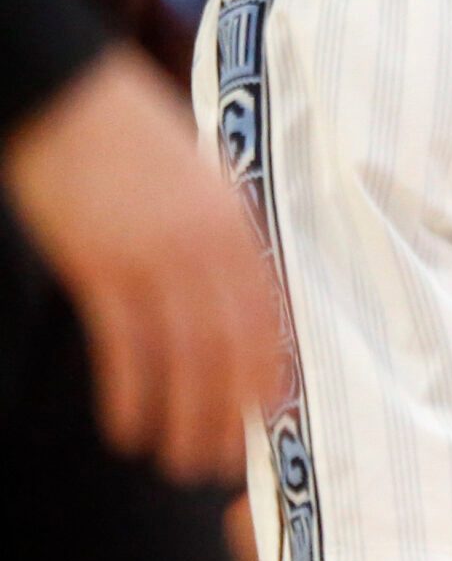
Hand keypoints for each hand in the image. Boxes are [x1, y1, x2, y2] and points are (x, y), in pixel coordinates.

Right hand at [1, 51, 282, 482]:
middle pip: (233, 344)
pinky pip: (125, 345)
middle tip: (223, 460)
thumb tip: (238, 292)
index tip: (273, 413)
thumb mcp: (200, 180)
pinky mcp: (101, 266)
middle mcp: (208, 243)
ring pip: (183, 355)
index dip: (272, 368)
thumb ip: (223, 233)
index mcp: (237, 220)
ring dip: (182, 417)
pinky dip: (130, 393)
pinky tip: (128, 429)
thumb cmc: (133, 139)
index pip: (270, 310)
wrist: (69, 98)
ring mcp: (155, 256)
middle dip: (230, 410)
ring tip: (177, 462)